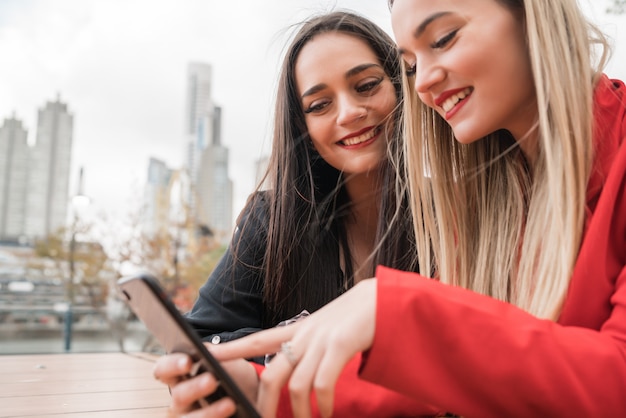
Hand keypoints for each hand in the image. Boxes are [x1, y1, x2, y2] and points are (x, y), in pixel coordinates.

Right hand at [153, 352, 257, 416]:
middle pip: (178, 396)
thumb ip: (216, 353)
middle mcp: (179, 397)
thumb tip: (209, 351)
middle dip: (194, 388)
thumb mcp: (225, 359)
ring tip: (230, 404)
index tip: (188, 362)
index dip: (172, 365)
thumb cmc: (232, 372)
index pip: (163, 369)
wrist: (251, 394)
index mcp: (179, 374)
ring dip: (208, 412)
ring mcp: (189, 416)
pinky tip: (231, 414)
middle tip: (211, 380)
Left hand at [211, 278, 377, 417]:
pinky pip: (322, 384)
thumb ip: (309, 346)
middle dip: (265, 404)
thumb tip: (297, 372)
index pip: (257, 339)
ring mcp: (322, 339)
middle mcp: (305, 334)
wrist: (384, 299)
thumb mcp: (326, 329)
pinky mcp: (340, 344)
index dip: (231, 350)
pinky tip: (325, 415)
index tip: (207, 356)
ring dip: (298, 413)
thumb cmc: (356, 318)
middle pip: (272, 374)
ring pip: (295, 384)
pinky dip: (321, 406)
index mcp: (298, 330)